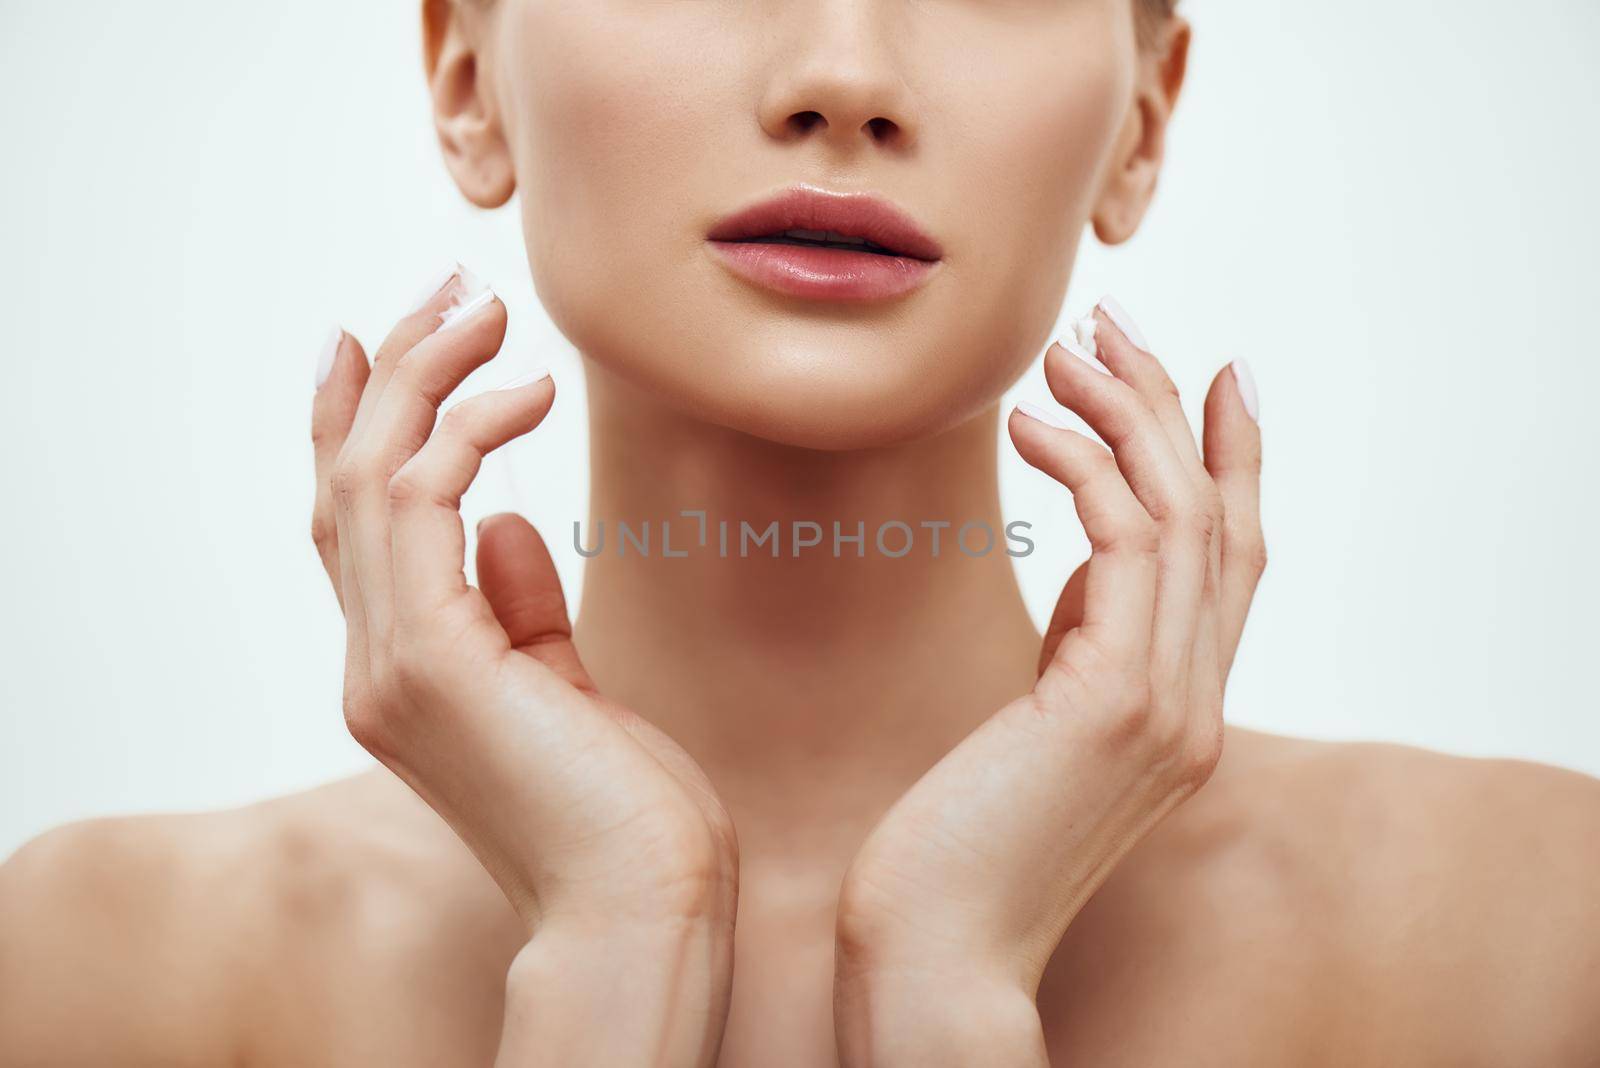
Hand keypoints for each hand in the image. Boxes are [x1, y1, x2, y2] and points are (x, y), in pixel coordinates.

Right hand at [310, 267, 737, 1064]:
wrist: (641, 904)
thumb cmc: (624, 811)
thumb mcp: (567, 688)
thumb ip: (523, 610)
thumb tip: (510, 524)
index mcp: (404, 674)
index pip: (354, 527)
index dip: (354, 426)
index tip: (375, 339)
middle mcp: (375, 666)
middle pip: (346, 485)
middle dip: (390, 376)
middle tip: (448, 291)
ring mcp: (389, 666)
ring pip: (370, 479)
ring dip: (422, 379)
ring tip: (485, 311)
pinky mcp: (431, 661)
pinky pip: (422, 504)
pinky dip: (465, 433)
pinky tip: (529, 392)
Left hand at [832, 302, 1264, 1064]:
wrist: (938, 950)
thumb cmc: (957, 848)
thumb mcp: (1034, 734)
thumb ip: (1082, 661)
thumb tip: (1084, 589)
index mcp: (1181, 711)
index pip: (1235, 562)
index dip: (1234, 460)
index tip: (1214, 373)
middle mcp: (1196, 707)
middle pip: (1220, 521)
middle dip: (1173, 410)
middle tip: (1117, 325)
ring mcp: (1169, 709)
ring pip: (1184, 518)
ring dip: (1130, 416)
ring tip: (1067, 351)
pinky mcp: (1115, 705)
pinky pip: (1125, 546)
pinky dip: (1087, 468)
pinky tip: (1029, 424)